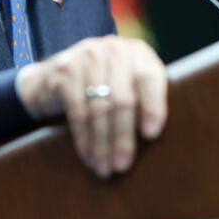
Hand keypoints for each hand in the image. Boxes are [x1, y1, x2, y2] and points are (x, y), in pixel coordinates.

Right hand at [17, 36, 166, 177]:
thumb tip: (162, 143)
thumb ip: (144, 100)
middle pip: (123, 99)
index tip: (151, 134)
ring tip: (104, 168)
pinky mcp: (65, 71)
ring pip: (99, 109)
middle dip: (122, 137)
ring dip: (101, 144)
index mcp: (139, 53)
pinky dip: (83, 138)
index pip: (150, 79)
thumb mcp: (128, 84)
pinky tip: (88, 156)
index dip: (153, 107)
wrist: (57, 76)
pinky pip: (77, 110)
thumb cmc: (105, 88)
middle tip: (122, 165)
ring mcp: (87, 56)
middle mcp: (114, 50)